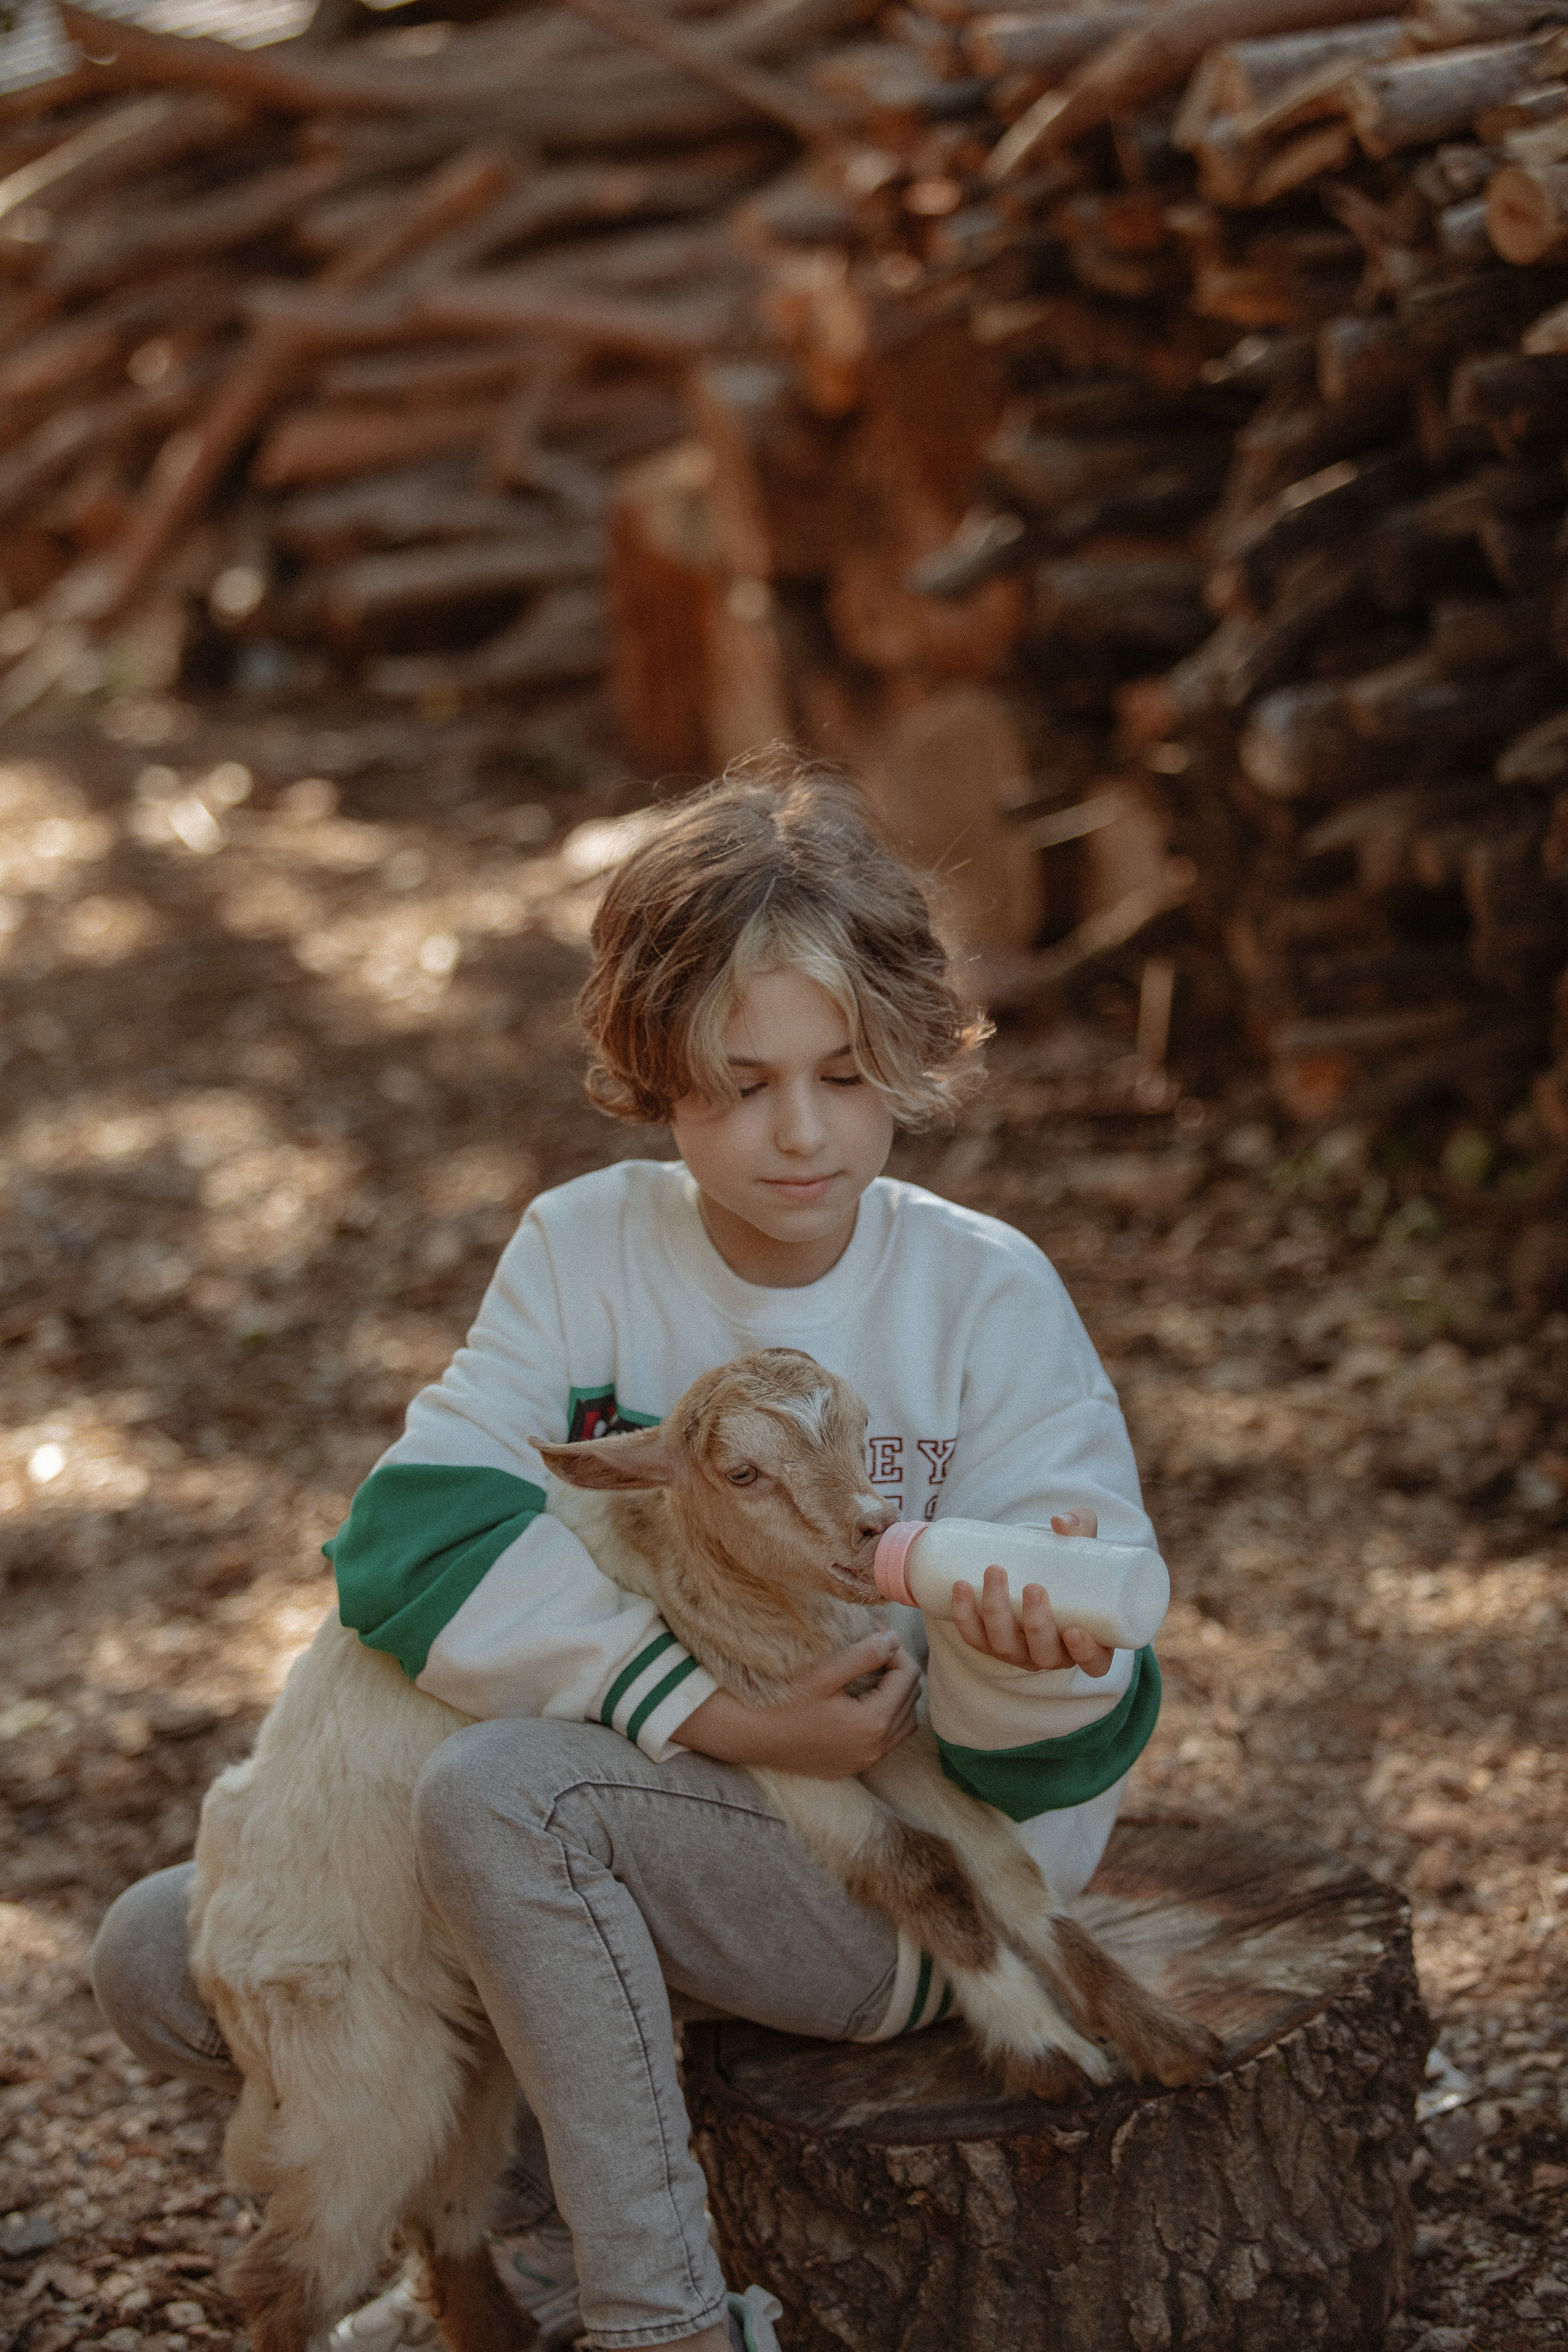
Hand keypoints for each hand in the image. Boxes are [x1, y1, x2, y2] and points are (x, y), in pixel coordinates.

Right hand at [671, 1631, 920, 1778]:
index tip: (877, 1634)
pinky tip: (862, 1702)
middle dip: (898, 1670)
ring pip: (903, 1724)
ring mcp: (863, 1762)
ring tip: (875, 1674)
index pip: (908, 1677)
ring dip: (897, 1697)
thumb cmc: (783, 1700)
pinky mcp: (850, 1766)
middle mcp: (874, 1749)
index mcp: (872, 1724)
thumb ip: (864, 1655)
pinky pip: (884, 1742)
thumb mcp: (824, 1672)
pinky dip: (884, 1719)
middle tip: (877, 1648)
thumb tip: (895, 1639)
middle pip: (911, 1701)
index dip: (897, 1650)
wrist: (749, 1735)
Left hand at [950, 1508, 1113, 1676]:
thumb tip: (1060, 1522)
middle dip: (1036, 1624)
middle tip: (1033, 1586)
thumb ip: (1080, 1525)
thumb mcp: (1084, 1541)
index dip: (1086, 1654)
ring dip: (996, 1613)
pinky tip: (961, 1588)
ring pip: (1005, 1646)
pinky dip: (964, 1615)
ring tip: (994, 1572)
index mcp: (1090, 1641)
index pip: (1095, 1664)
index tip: (1075, 1630)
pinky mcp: (989, 1641)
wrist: (1037, 1564)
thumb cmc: (1071, 1559)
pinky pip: (974, 1637)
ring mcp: (1019, 1651)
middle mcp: (1054, 1653)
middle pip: (1043, 1654)